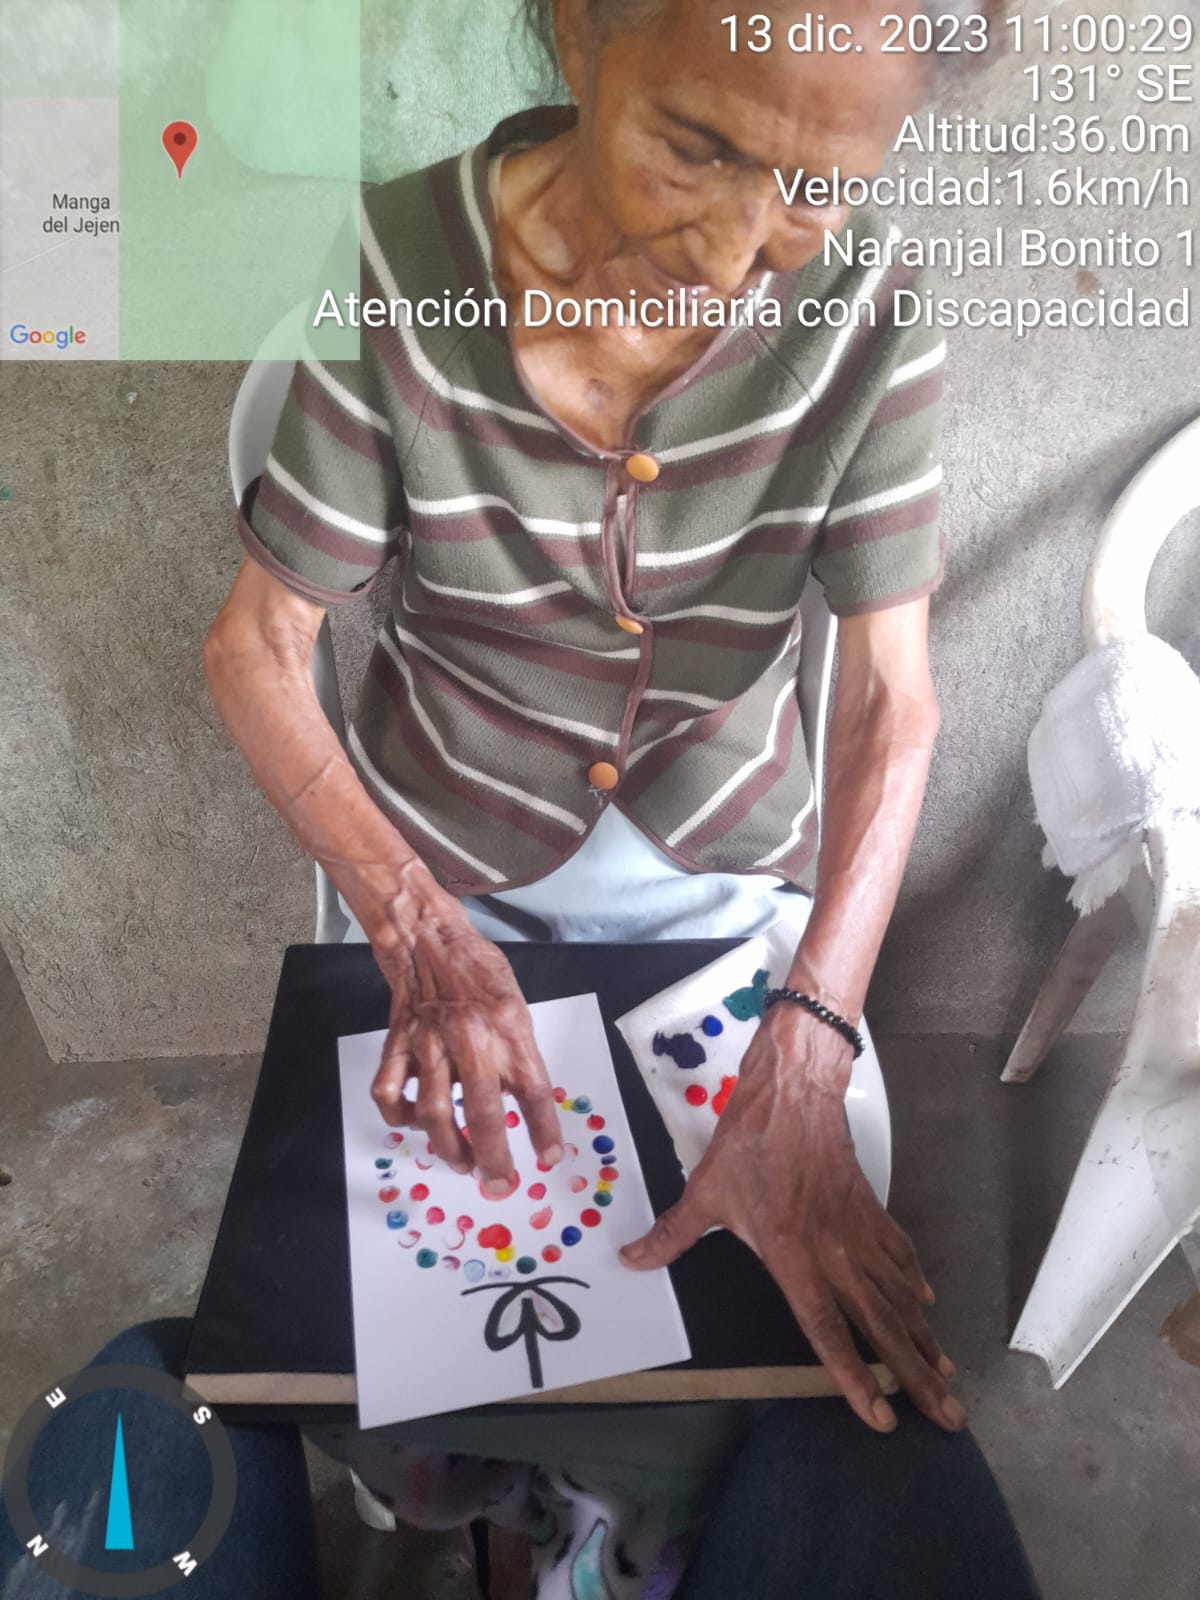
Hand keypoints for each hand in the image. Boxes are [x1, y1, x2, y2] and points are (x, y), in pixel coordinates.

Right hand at [366, 869, 561, 1192]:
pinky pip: (390, 1093)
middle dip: (494, 1158)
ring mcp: (430, 1043)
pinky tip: (413, 1122)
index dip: (543, 1130)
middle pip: (484, 1111)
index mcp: (509, 1027)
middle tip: (500, 1184)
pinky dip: (399, 1118)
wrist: (426, 938)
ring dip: (448, 1148)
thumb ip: (518, 1052)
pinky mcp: (398, 1045)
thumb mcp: (515, 1004)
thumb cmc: (477, 970)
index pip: (533, 1089)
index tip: (548, 1158)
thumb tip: (518, 1101)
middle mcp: (471, 1038)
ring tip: (460, 1163)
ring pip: (435, 1113)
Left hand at [620, 1006, 961, 1432]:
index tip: (879, 1416)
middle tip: (948, 1415)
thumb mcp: (704, 1191)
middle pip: (882, 1323)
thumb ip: (672, 1235)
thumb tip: (631, 1260)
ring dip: (924, 1337)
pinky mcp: (870, 1208)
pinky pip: (899, 1255)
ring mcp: (858, 1229)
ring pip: (899, 1295)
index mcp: (792, 1254)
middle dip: (914, 1374)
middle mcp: (834, 1251)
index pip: (826, 1328)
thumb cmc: (749, 1140)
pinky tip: (926, 1305)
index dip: (852, 1376)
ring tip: (945, 1377)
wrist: (794, 1091)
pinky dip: (914, 1283)